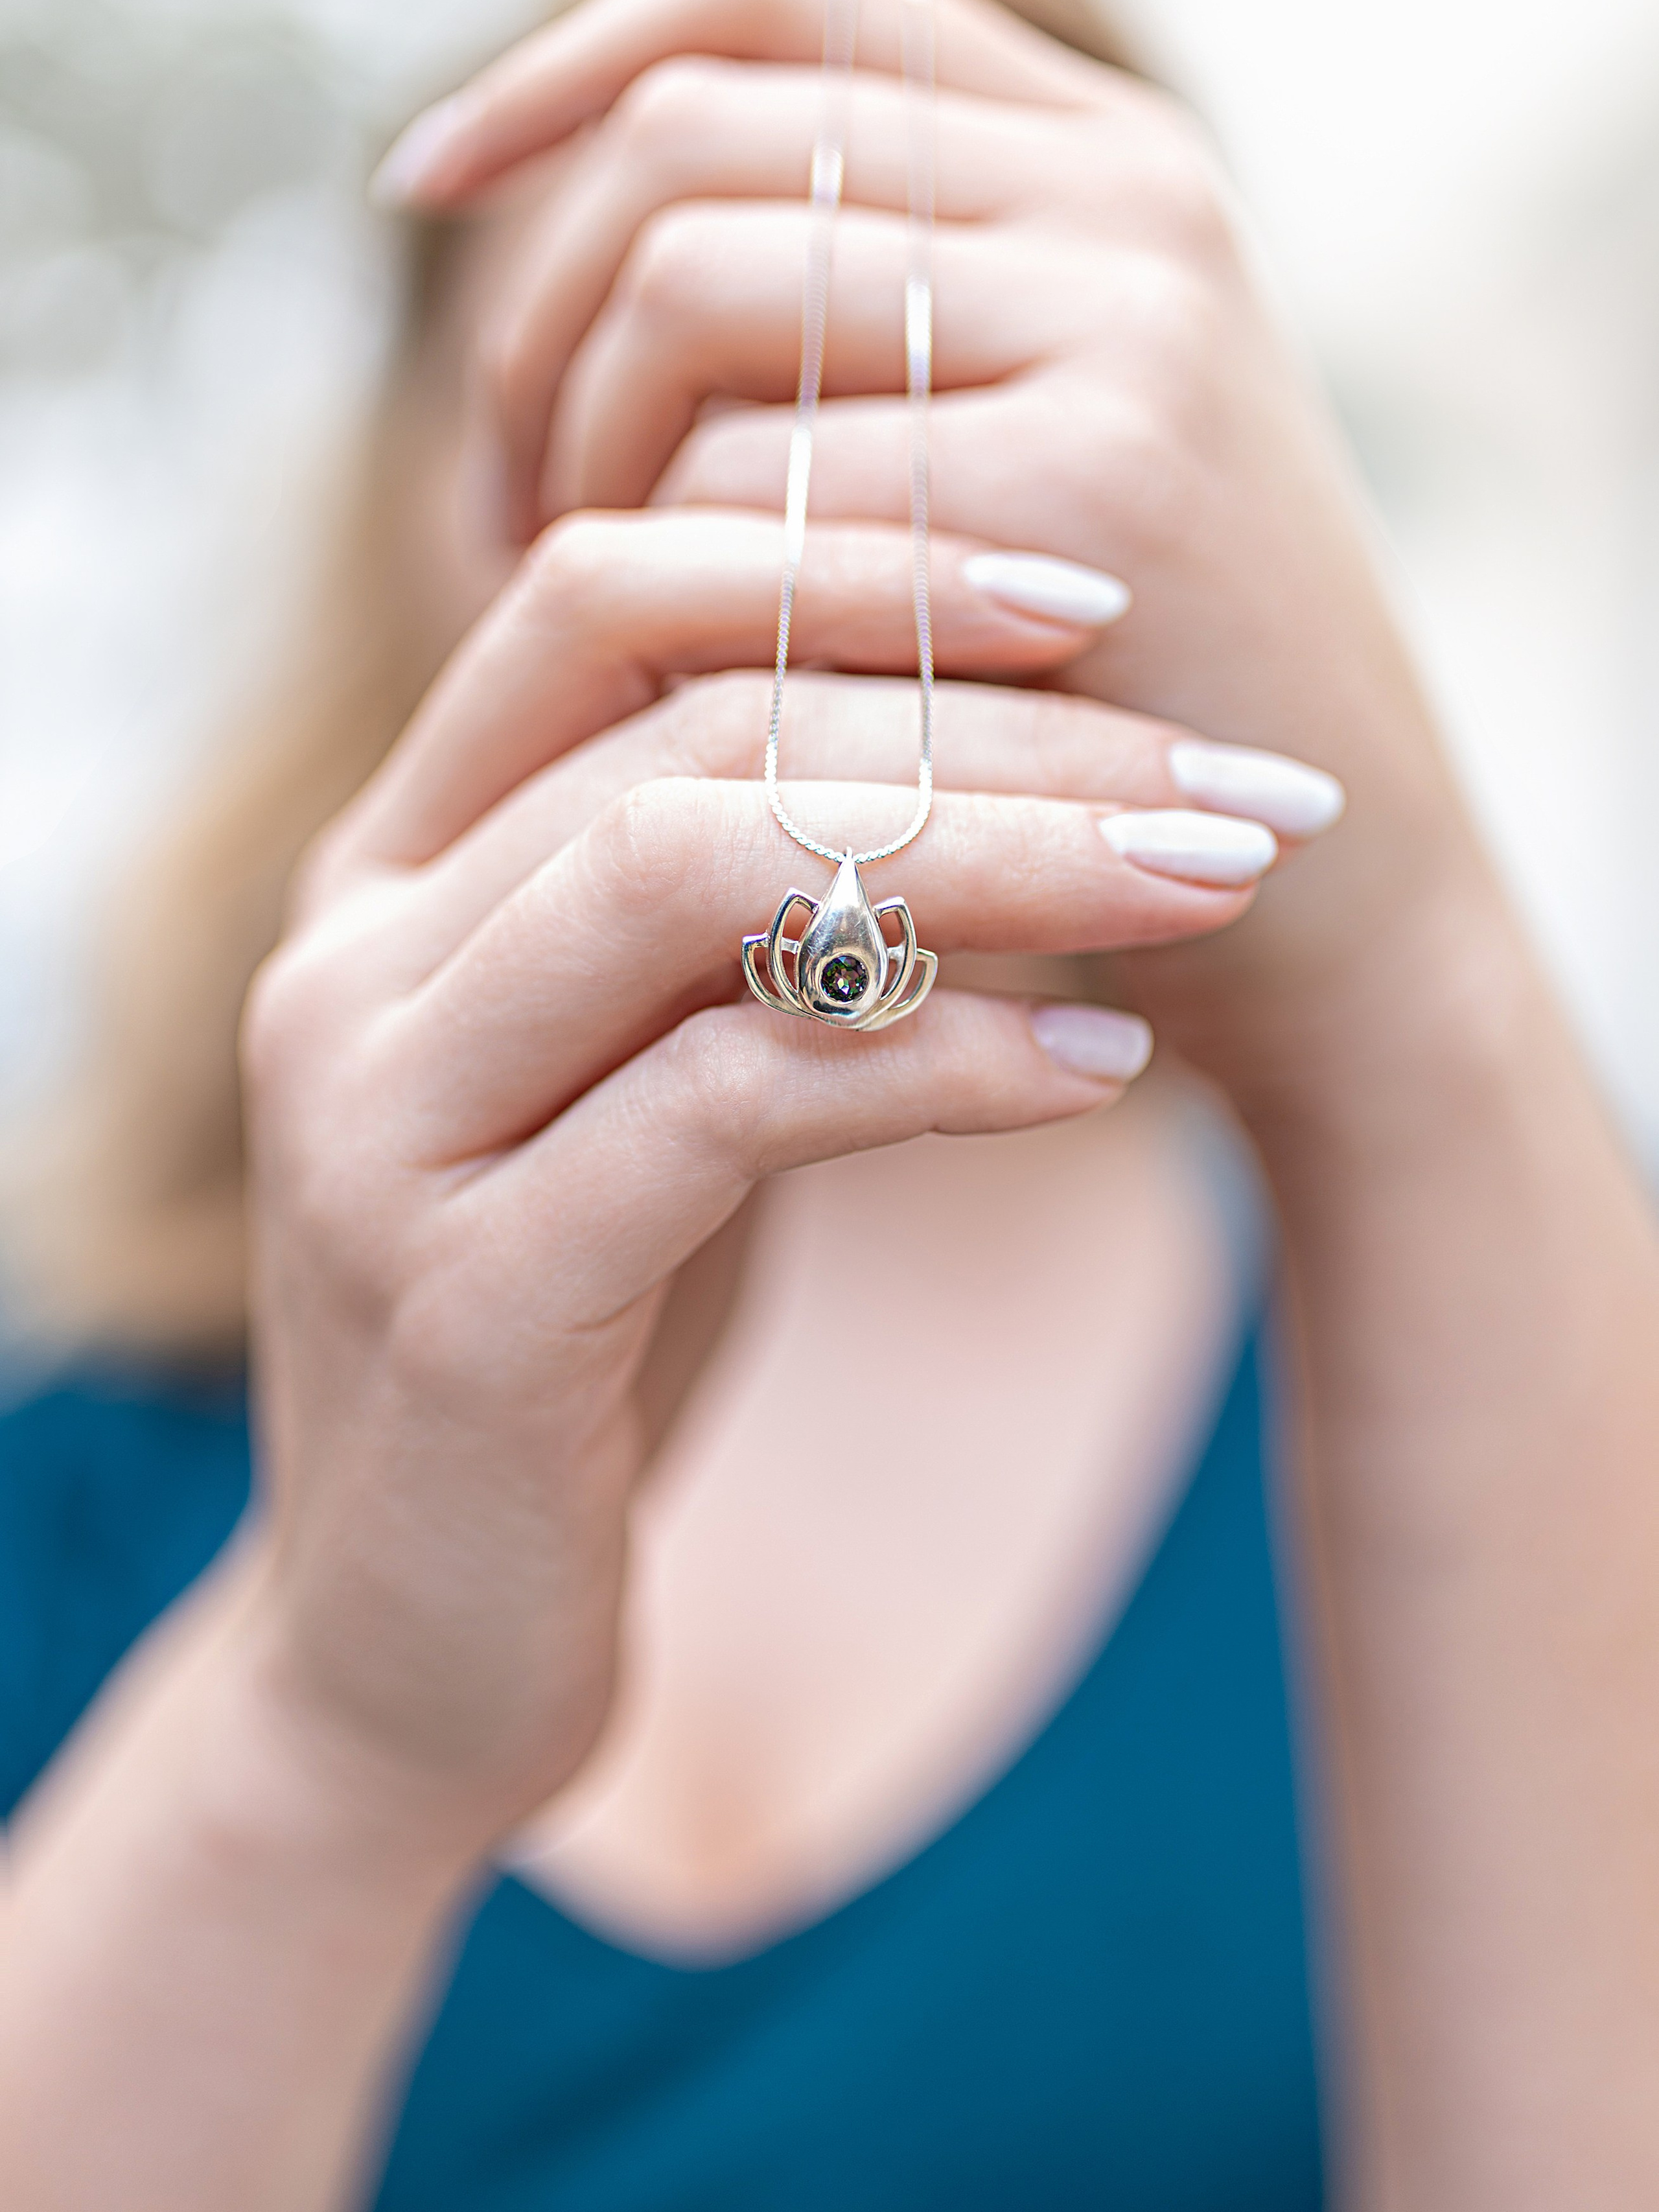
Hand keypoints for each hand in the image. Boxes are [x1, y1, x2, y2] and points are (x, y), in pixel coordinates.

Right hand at [236, 505, 1303, 1847]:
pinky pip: (728, 1105)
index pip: (596, 597)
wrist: (410, 1653)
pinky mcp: (460, 1300)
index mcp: (388, 866)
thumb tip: (1003, 745)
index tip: (1087, 600)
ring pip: (696, 873)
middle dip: (993, 726)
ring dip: (995, 856)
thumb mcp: (638, 1078)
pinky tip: (1103, 1065)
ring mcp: (381, 1124)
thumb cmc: (573, 1332)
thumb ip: (729, 916)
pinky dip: (938, 1061)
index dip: (845, 559)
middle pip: (690, 725)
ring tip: (1206, 878)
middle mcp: (351, 958)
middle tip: (1227, 775)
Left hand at [379, 0, 1496, 1114]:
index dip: (569, 63)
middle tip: (510, 517)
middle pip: (691, 145)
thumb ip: (858, 334)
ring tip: (587, 620)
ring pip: (693, 295)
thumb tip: (523, 231)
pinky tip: (672, 701)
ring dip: (585, 469)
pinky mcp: (1094, 488)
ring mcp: (1124, 322)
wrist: (1336, 902)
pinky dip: (670, 593)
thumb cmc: (1118, 704)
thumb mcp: (1012, 471)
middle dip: (536, 334)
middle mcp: (1122, 197)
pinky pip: (755, 482)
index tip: (420, 188)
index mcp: (1098, 158)